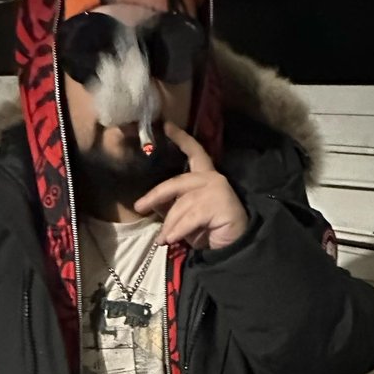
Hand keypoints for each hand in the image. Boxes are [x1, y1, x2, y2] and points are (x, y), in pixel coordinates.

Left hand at [134, 122, 247, 249]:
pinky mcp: (222, 203)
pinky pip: (191, 216)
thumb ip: (171, 205)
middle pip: (177, 182)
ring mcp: (219, 189)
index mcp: (205, 176)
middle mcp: (213, 178)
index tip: (166, 125)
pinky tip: (172, 239)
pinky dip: (179, 230)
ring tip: (163, 239)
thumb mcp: (185, 216)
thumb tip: (150, 203)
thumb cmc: (208, 231)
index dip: (181, 138)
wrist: (234, 248)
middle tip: (139, 207)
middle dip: (155, 195)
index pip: (194, 152)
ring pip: (182, 204)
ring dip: (170, 224)